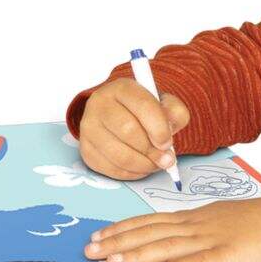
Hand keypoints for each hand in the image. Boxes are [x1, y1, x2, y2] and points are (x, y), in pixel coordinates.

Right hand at [74, 76, 190, 179]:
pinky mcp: (86, 150)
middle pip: (128, 132)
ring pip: (119, 155)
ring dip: (143, 165)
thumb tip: (167, 139)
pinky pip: (111, 169)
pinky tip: (140, 166)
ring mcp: (89, 128)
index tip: (168, 143)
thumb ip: (174, 114)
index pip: (143, 106)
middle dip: (151, 150)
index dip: (159, 128)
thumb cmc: (143, 111)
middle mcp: (99, 104)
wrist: (119, 116)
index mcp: (121, 88)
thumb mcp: (164, 104)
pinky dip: (131, 173)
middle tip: (165, 158)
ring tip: (154, 164)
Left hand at [85, 194, 260, 261]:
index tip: (96, 238)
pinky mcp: (229, 255)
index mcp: (192, 220)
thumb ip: (191, 234)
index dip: (121, 230)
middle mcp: (195, 226)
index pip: (149, 223)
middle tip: (89, 252)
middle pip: (150, 233)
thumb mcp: (216, 224)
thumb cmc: (254, 224)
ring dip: (139, 255)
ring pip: (168, 246)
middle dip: (118, 243)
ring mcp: (211, 239)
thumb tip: (166, 248)